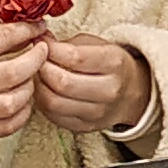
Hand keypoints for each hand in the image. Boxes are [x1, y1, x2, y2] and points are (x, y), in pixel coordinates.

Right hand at [0, 19, 48, 142]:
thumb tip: (28, 33)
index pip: (2, 39)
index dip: (27, 31)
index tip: (38, 29)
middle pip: (14, 72)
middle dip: (36, 60)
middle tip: (42, 52)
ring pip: (15, 101)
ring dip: (29, 87)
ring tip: (28, 78)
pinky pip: (10, 125)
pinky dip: (23, 113)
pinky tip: (21, 101)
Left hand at [33, 34, 153, 138]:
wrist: (131, 94)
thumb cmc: (111, 66)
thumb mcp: (98, 45)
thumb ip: (69, 43)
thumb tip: (41, 40)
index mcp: (113, 63)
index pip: (75, 57)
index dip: (52, 50)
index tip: (42, 44)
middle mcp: (108, 90)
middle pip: (63, 83)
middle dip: (42, 68)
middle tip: (37, 60)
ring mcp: (97, 112)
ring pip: (54, 103)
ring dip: (39, 87)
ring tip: (38, 76)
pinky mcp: (85, 127)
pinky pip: (54, 117)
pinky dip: (43, 103)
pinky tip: (45, 91)